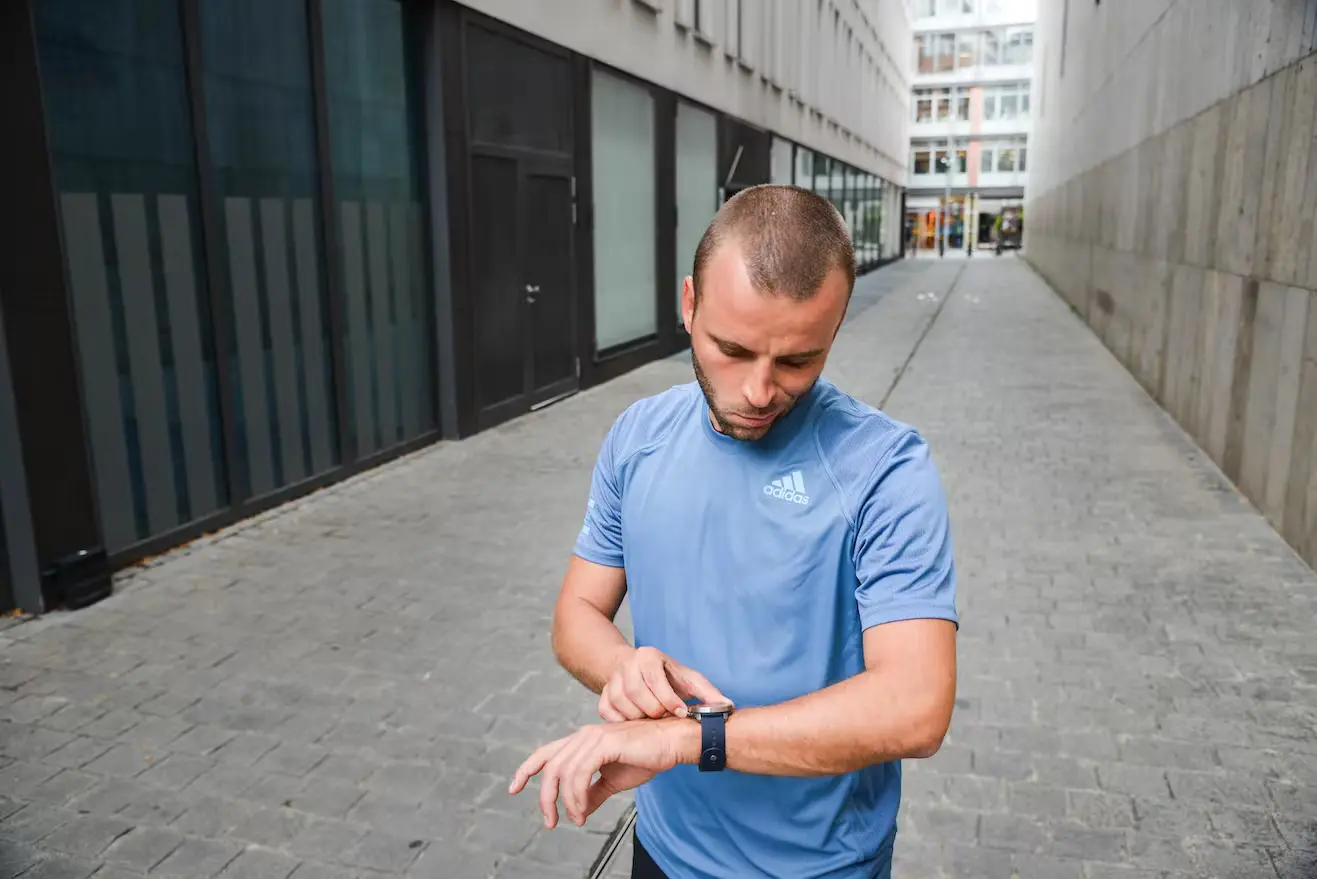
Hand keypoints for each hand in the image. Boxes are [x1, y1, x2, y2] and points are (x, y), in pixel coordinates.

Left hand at [508, 718, 695, 827]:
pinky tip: (584, 809)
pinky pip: (580, 774)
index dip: (526, 769)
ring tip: (576, 818)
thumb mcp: (614, 779)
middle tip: (551, 821)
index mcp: (583, 741)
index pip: (546, 753)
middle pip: (549, 766)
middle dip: (545, 797)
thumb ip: (594, 792)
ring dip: (566, 801)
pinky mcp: (604, 743)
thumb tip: (579, 810)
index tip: (514, 787)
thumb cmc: (647, 756)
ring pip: (563, 772)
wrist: (672, 743)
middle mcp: (583, 735)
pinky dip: (577, 795)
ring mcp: (593, 737)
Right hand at [600, 646, 730, 721]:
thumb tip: (727, 706)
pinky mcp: (601, 695)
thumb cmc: (666, 677)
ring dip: (639, 718)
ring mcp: (611, 679)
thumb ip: (707, 693)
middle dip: (654, 711)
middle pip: (636, 693)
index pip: (655, 679)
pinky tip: (636, 724)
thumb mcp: (688, 679)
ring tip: (653, 721)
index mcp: (648, 656)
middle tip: (666, 719)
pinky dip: (621, 722)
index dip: (669, 700)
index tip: (681, 713)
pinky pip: (607, 713)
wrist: (635, 670)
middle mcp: (627, 664)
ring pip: (621, 704)